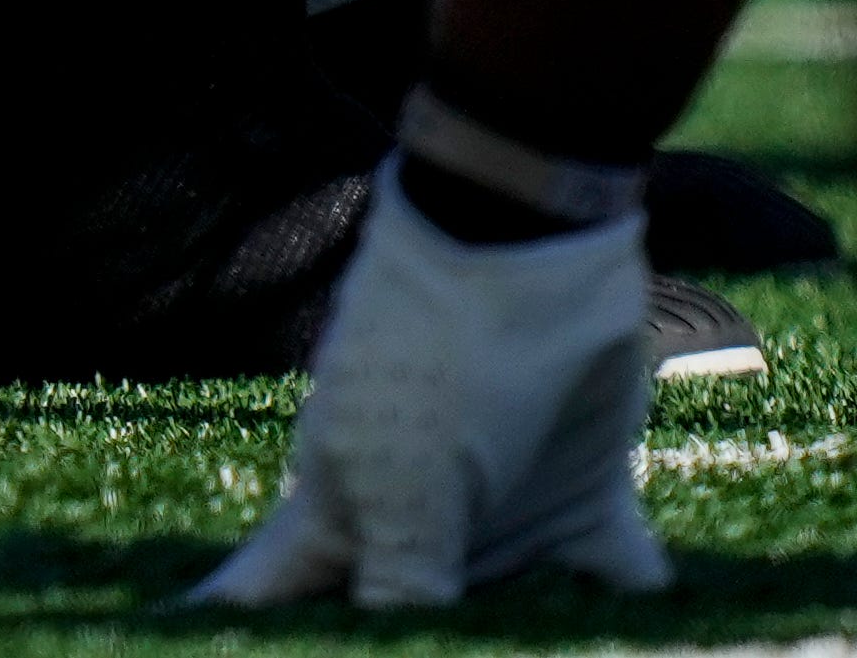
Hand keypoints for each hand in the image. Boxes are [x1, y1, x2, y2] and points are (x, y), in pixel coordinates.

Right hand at [202, 170, 669, 605]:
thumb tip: (394, 643)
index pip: (263, 594)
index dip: (232, 629)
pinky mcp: (579, 491)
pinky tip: (663, 628)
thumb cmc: (435, 360)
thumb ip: (399, 588)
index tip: (193, 646)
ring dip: (527, 639)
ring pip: (505, 607)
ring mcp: (495, 505)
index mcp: (340, 516)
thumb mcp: (404, 489)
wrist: (532, 240)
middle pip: (398, 613)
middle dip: (417, 641)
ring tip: (551, 656)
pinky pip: (614, 570)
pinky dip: (635, 603)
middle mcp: (413, 520)